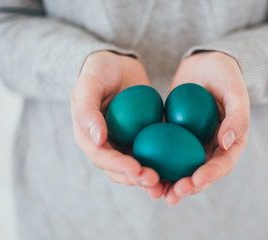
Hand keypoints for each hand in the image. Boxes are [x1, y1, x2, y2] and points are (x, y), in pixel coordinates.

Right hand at [71, 51, 163, 197]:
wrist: (118, 63)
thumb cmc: (99, 70)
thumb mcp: (89, 84)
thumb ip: (88, 111)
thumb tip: (98, 140)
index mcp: (89, 137)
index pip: (102, 157)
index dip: (118, 166)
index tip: (137, 169)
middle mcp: (107, 145)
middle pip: (120, 169)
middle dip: (137, 178)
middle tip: (156, 181)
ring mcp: (126, 143)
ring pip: (138, 167)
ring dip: (151, 178)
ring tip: (168, 184)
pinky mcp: (143, 138)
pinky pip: (154, 153)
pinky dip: (163, 163)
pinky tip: (179, 168)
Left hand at [164, 51, 249, 204]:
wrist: (205, 63)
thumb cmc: (225, 74)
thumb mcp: (235, 90)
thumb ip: (237, 117)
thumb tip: (227, 143)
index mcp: (231, 142)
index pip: (222, 164)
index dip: (209, 176)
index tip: (194, 180)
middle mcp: (211, 147)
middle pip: (199, 173)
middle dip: (187, 187)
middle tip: (172, 194)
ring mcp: (191, 143)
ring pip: (180, 168)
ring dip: (169, 181)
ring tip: (155, 191)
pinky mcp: (174, 136)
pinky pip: (164, 151)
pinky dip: (155, 162)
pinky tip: (141, 168)